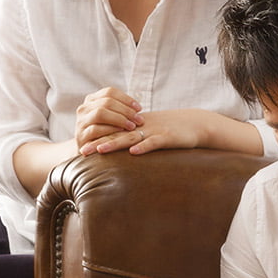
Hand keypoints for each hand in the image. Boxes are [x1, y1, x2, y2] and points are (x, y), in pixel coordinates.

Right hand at [75, 87, 143, 150]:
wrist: (87, 151)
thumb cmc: (105, 133)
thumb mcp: (110, 118)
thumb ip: (119, 110)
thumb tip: (138, 108)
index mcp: (91, 100)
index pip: (110, 92)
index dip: (126, 99)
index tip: (139, 108)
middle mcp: (84, 108)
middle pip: (106, 102)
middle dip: (126, 110)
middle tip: (139, 119)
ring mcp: (81, 122)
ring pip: (100, 113)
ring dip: (119, 119)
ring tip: (132, 126)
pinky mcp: (81, 136)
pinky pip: (96, 129)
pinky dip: (111, 129)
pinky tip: (122, 132)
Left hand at [82, 107, 207, 156]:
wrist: (196, 124)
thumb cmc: (173, 131)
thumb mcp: (151, 133)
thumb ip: (136, 139)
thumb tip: (122, 152)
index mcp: (137, 126)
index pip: (113, 131)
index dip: (97, 137)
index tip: (81, 145)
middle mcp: (142, 128)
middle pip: (117, 134)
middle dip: (99, 141)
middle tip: (82, 150)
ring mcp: (154, 132)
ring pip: (132, 137)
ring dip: (116, 143)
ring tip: (101, 149)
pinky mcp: (168, 138)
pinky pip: (154, 142)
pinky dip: (144, 147)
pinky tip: (134, 153)